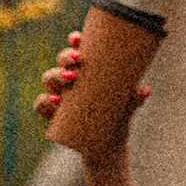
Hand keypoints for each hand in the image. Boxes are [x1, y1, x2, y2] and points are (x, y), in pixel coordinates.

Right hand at [33, 32, 149, 128]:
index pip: (76, 49)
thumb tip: (145, 89)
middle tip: (78, 60)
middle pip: (61, 61)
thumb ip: (134, 99)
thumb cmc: (117, 119)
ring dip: (56, 75)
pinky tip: (55, 101)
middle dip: (66, 57)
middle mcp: (70, 80)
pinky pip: (40, 105)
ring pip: (48, 78)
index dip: (74, 41)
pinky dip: (44, 102)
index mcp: (87, 71)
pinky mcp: (52, 115)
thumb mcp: (126, 108)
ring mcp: (59, 96)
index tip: (77, 38)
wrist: (107, 147)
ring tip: (69, 78)